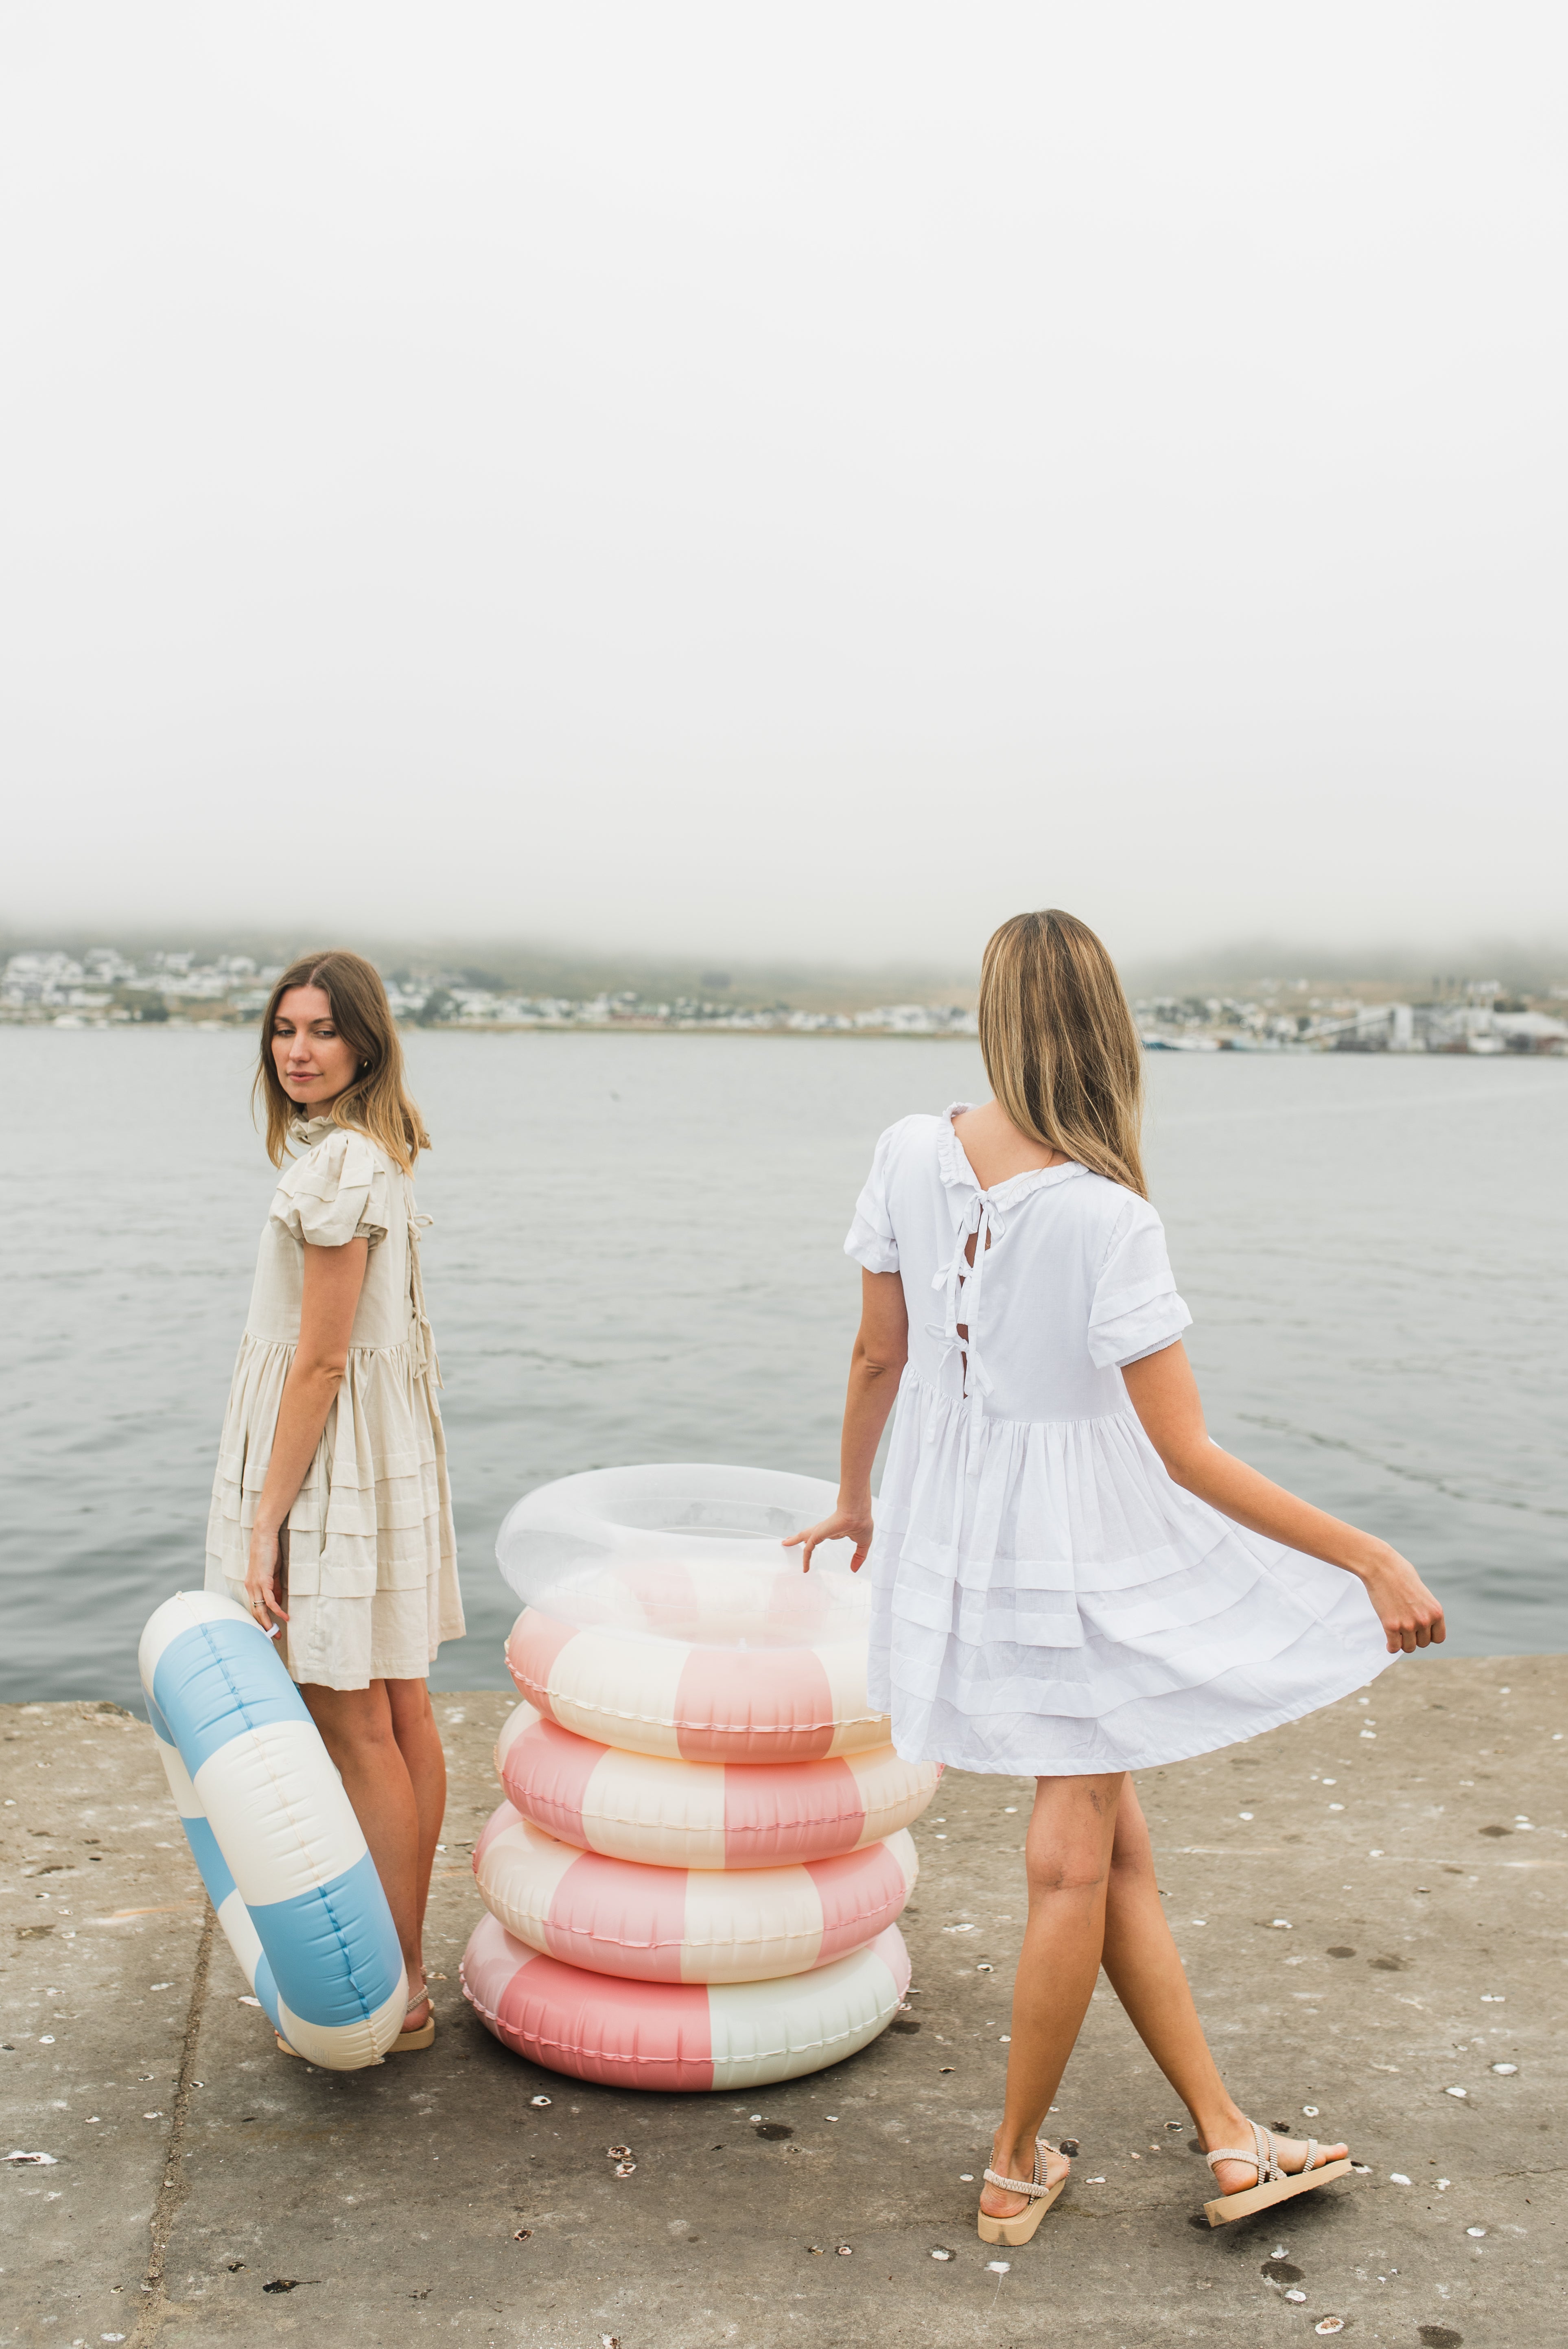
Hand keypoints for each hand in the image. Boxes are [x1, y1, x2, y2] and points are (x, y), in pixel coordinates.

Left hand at [245, 1519, 288, 1633]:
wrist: (263, 1537)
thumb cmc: (268, 1553)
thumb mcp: (272, 1573)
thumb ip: (274, 1588)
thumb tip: (278, 1602)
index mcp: (252, 1586)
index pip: (255, 1608)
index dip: (262, 1620)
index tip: (270, 1630)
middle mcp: (250, 1587)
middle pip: (255, 1613)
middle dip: (264, 1627)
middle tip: (274, 1638)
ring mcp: (255, 1585)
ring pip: (260, 1610)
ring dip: (268, 1623)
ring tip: (277, 1633)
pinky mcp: (262, 1581)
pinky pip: (269, 1600)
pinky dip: (276, 1610)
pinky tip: (283, 1616)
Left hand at [783, 1502, 875, 1573]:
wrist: (857, 1513)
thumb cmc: (862, 1522)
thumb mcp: (863, 1543)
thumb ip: (859, 1556)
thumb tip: (854, 1569)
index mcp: (835, 1529)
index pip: (822, 1534)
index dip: (816, 1538)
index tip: (811, 1543)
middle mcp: (826, 1529)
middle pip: (809, 1534)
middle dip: (801, 1537)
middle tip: (791, 1540)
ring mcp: (820, 1531)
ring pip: (804, 1538)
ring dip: (794, 1540)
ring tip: (785, 1543)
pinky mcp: (817, 1535)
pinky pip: (808, 1549)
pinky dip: (805, 1558)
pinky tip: (804, 1567)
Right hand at [1360, 1548, 1444, 1652]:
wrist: (1381, 1566)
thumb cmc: (1400, 1574)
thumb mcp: (1422, 1592)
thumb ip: (1425, 1609)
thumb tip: (1422, 1622)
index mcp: (1436, 1612)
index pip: (1438, 1638)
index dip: (1428, 1636)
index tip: (1418, 1630)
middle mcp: (1425, 1620)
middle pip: (1422, 1643)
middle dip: (1413, 1638)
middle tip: (1404, 1627)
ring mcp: (1408, 1624)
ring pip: (1408, 1647)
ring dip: (1402, 1643)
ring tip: (1396, 1634)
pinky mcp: (1391, 1626)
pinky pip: (1393, 1647)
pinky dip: (1391, 1646)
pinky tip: (1388, 1642)